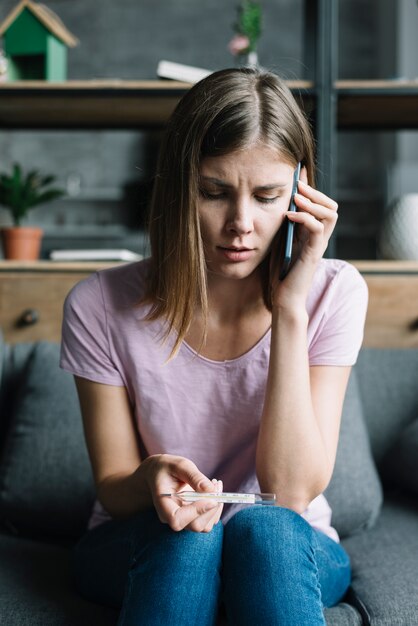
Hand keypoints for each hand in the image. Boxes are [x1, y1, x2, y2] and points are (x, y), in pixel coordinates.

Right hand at [144, 454, 222, 532]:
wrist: (159, 473)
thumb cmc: (167, 467)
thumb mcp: (179, 465)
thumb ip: (194, 476)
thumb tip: (210, 489)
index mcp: (163, 505)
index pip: (177, 520)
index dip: (196, 512)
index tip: (211, 498)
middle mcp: (171, 517)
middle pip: (195, 525)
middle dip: (211, 507)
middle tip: (216, 485)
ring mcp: (182, 520)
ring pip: (205, 525)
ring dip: (216, 506)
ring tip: (215, 484)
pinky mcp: (192, 518)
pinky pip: (208, 520)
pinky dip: (216, 506)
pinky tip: (214, 489)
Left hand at [271, 168, 337, 307]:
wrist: (284, 298)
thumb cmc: (280, 272)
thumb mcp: (280, 241)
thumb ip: (283, 225)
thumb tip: (277, 203)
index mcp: (313, 234)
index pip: (322, 206)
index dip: (312, 189)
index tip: (297, 175)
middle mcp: (320, 238)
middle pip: (331, 207)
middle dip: (315, 192)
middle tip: (297, 185)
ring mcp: (319, 245)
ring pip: (330, 214)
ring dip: (313, 202)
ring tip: (295, 197)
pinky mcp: (314, 253)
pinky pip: (317, 229)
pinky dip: (305, 218)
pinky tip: (289, 216)